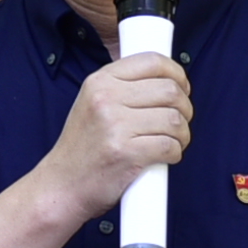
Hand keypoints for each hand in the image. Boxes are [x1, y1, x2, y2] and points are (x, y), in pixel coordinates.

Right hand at [41, 48, 196, 224]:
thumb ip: (122, 88)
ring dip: (183, 133)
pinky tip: (166, 156)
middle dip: (185, 108)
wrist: (62, 186)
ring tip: (174, 141)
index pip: (152, 61)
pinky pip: (169, 146)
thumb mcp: (91, 103)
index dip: (176, 73)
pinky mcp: (126, 153)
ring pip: (174, 120)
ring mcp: (115, 126)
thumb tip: (166, 79)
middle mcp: (106, 99)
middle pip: (170, 91)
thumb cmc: (83, 148)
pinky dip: (175, 152)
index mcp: (100, 82)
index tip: (182, 87)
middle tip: (180, 120)